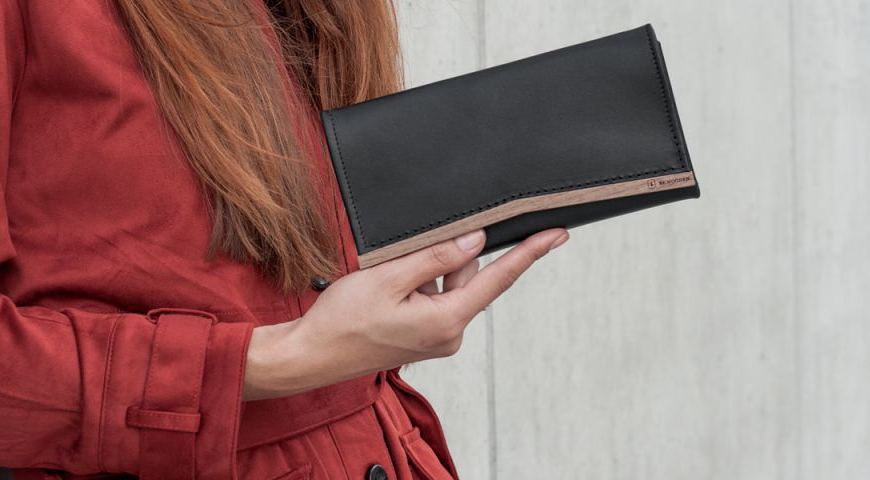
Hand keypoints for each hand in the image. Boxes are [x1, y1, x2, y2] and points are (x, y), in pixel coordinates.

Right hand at [243, 227, 568, 400]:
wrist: (313, 354)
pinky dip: (422, 284)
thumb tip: (477, 240)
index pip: (498, 278)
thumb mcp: (390, 276)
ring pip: (451, 286)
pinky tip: (392, 286)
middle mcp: (450, 334)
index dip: (529, 253)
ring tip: (390, 277)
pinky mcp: (426, 337)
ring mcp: (438, 338)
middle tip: (409, 254)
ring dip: (429, 271)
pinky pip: (437, 299)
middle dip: (448, 256)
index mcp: (446, 321)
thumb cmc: (343, 319)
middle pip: (470, 277)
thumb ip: (438, 256)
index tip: (556, 235)